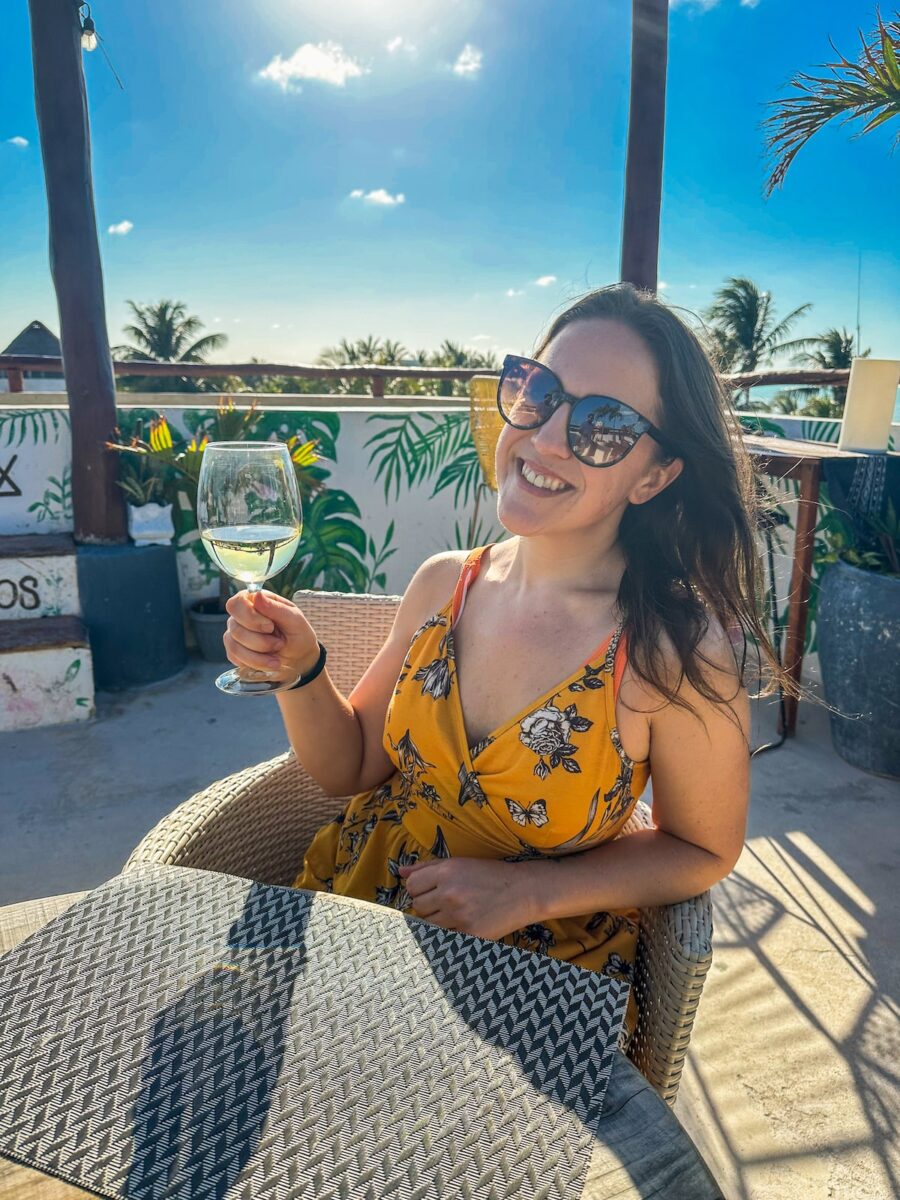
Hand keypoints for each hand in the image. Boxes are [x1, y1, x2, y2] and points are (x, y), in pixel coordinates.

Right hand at [223, 589, 320, 681]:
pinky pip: (236, 658)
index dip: (250, 617)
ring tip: (277, 657)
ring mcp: (235, 634)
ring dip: (259, 655)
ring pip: (234, 646)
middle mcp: (240, 616)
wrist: (298, 657)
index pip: (236, 604)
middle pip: (235, 627)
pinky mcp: (234, 651)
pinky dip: (256, 663)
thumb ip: (276, 608)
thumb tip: (257, 595)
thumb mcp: (294, 619)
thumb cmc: (297, 633)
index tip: (270, 627)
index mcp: (254, 601)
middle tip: (279, 643)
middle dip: (260, 640)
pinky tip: (270, 662)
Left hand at [398, 857, 536, 939]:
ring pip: (429, 924)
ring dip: (437, 920)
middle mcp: (449, 894)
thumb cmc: (491, 874)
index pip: (412, 886)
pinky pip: (445, 937)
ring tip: (456, 912)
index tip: (431, 890)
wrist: (524, 891)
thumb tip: (401, 873)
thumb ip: (427, 867)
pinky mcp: (469, 935)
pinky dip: (450, 932)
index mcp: (446, 873)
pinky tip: (464, 923)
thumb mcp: (459, 863)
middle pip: (418, 906)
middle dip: (428, 904)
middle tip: (447, 901)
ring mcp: (459, 916)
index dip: (419, 888)